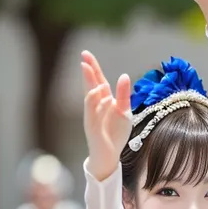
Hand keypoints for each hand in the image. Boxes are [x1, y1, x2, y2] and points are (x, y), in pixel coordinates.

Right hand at [81, 51, 131, 181]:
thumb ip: (123, 95)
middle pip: (90, 86)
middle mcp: (95, 107)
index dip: (93, 68)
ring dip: (92, 87)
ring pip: (90, 99)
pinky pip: (93, 114)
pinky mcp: (93, 128)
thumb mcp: (124, 111)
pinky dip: (96, 105)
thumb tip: (124, 75)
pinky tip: (101, 96)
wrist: (109, 154)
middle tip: (84, 58)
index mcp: (104, 101)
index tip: (86, 54)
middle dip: (88, 73)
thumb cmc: (115, 133)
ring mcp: (92, 117)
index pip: (98, 81)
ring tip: (93, 74)